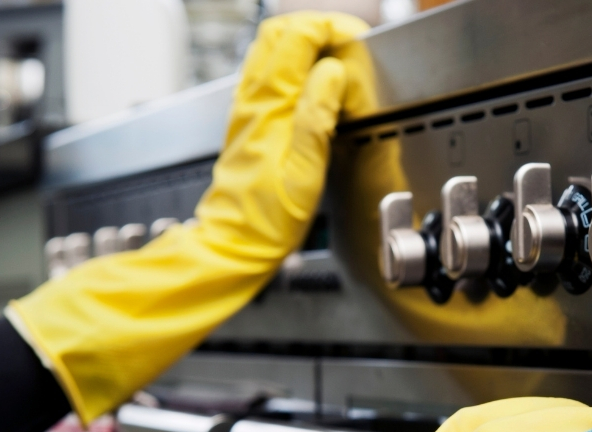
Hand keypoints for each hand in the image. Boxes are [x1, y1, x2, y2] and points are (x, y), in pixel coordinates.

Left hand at [8, 12, 367, 422]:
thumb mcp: (304, 171)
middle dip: (318, 27)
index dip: (329, 27)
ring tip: (338, 57)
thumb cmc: (267, 219)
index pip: (295, 36)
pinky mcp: (252, 123)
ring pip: (271, 50)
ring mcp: (250, 110)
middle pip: (279, 33)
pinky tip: (315, 82)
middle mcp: (254, 102)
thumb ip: (317, 116)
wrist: (234, 244)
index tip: (357, 40)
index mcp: (269, 107)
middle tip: (350, 42)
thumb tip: (333, 72)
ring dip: (306, 42)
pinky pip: (270, 74)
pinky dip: (296, 64)